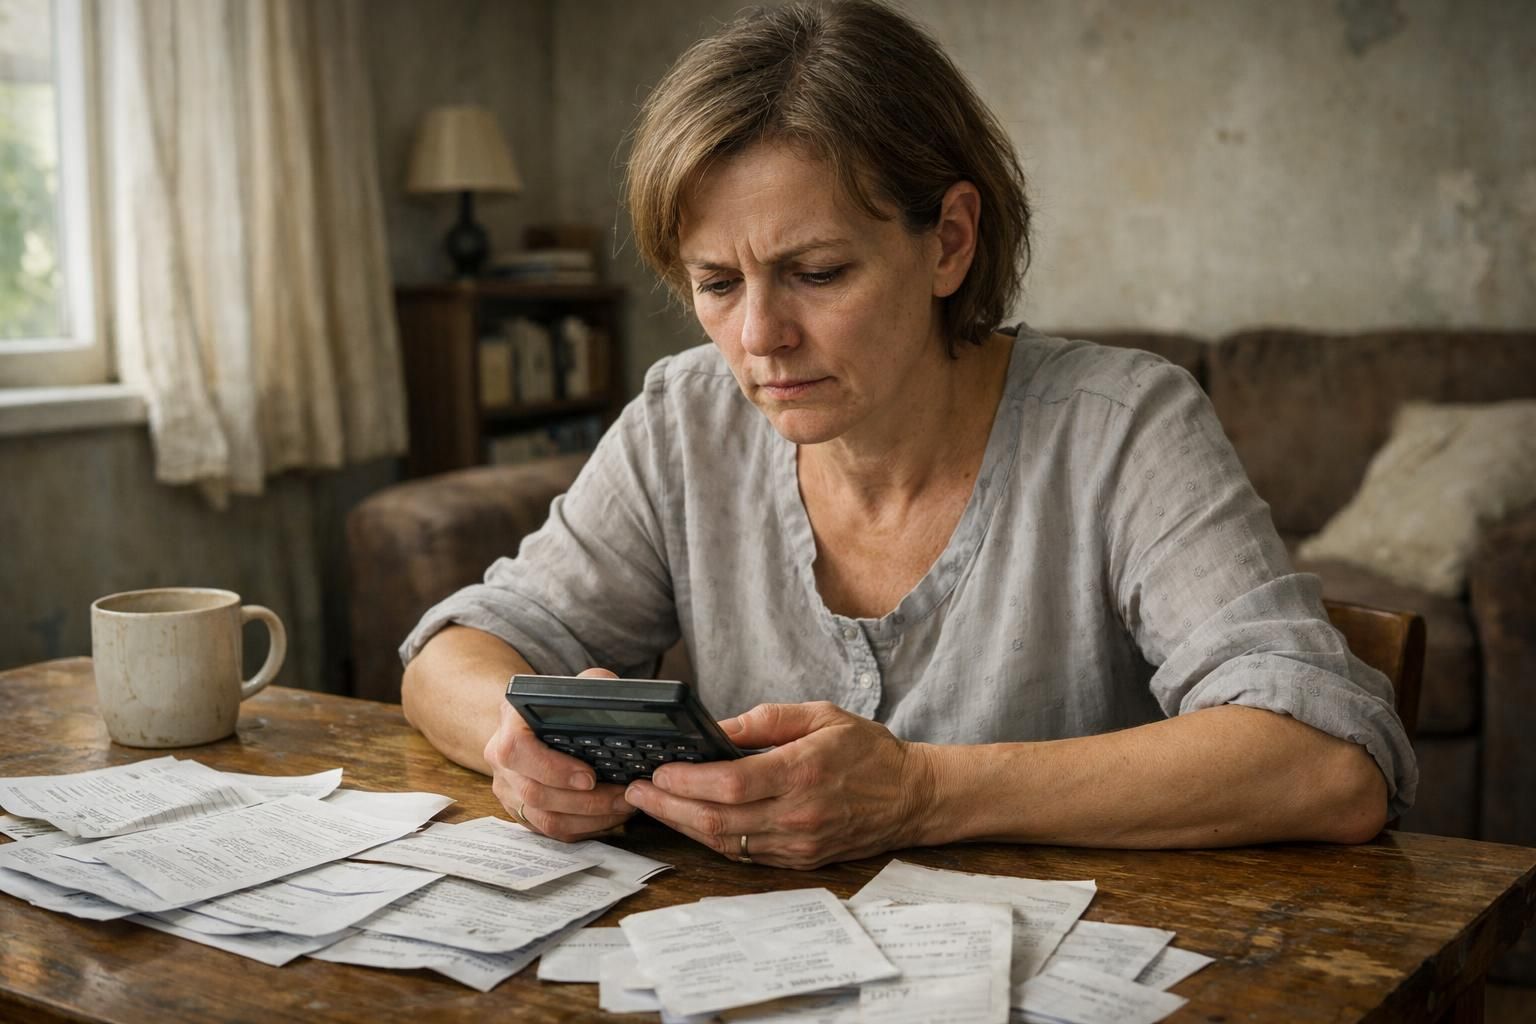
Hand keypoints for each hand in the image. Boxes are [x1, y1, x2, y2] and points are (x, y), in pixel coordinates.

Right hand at [483, 667, 635, 840]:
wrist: (527, 725)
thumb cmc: (555, 706)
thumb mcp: (572, 687)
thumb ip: (592, 686)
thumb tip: (618, 698)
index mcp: (509, 724)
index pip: (517, 750)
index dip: (554, 768)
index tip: (590, 776)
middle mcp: (502, 762)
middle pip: (535, 793)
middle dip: (585, 801)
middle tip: (623, 796)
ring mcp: (508, 791)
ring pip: (544, 819)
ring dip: (589, 818)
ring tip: (623, 806)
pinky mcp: (520, 813)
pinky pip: (551, 831)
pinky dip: (584, 828)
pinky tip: (610, 815)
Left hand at [622, 701, 936, 868]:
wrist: (911, 797)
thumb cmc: (867, 750)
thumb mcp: (820, 715)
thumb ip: (766, 721)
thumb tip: (717, 730)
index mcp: (802, 772)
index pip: (730, 784)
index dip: (687, 780)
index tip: (657, 769)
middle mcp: (797, 814)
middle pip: (717, 820)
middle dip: (668, 806)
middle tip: (635, 791)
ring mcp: (797, 843)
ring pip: (724, 843)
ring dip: (682, 825)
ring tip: (652, 805)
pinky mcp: (798, 860)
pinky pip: (743, 854)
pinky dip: (711, 839)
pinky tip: (690, 821)